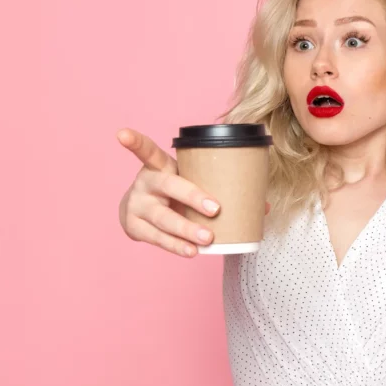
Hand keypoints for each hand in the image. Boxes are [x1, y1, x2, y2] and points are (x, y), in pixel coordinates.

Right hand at [116, 128, 224, 257]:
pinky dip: (176, 245)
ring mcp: (136, 206)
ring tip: (207, 239)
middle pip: (167, 186)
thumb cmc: (173, 193)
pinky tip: (191, 251)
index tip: (122, 135)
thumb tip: (263, 206)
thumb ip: (218, 188)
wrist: (139, 212)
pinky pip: (157, 238)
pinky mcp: (134, 227)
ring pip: (163, 218)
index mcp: (159, 166)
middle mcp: (145, 183)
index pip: (147, 150)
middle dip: (192, 197)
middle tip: (216, 209)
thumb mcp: (188, 182)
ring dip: (186, 229)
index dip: (135, 142)